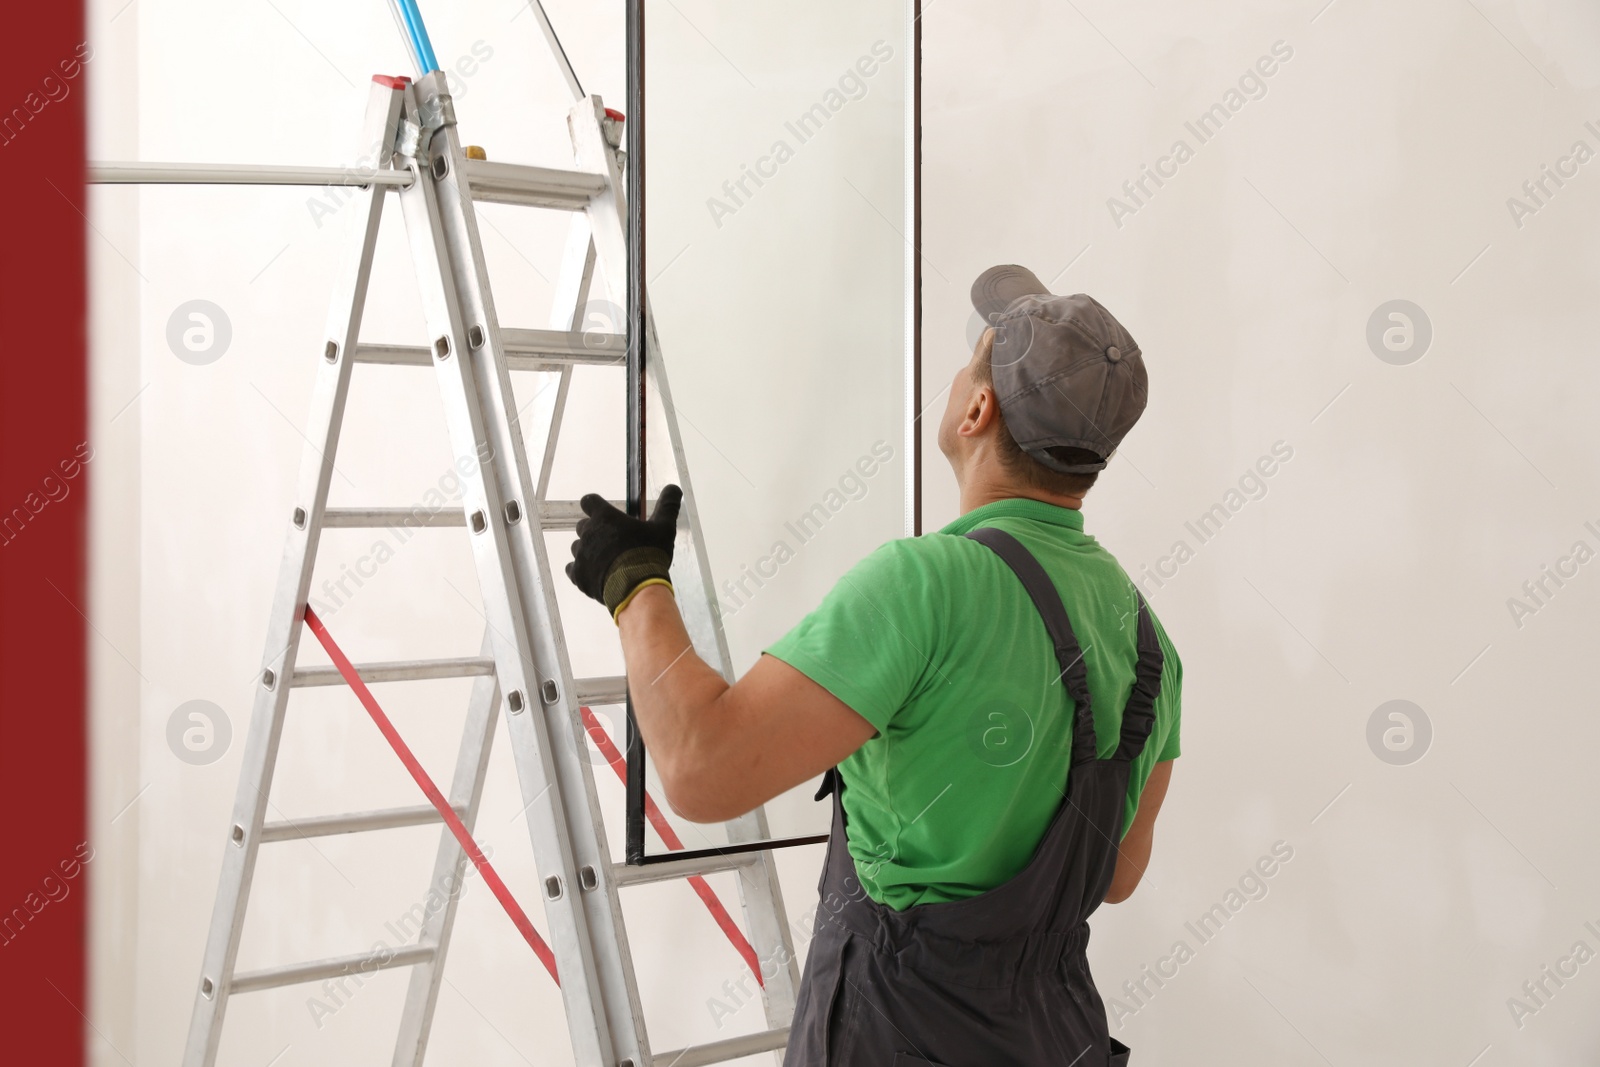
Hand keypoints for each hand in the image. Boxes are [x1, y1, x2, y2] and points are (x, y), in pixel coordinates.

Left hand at [564, 485, 682, 619]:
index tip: (603, 513)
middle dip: (594, 530)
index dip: (594, 506)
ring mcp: (581, 555)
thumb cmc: (648, 554)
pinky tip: (595, 574)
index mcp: (605, 517)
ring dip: (589, 551)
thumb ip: (668, 506)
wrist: (637, 588)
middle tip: (612, 542)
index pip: (589, 501)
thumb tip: (673, 487)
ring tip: (607, 561)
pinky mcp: (578, 575)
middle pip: (583, 526)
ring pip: (578, 547)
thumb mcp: (664, 528)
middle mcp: (588, 533)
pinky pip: (572, 569)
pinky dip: (582, 570)